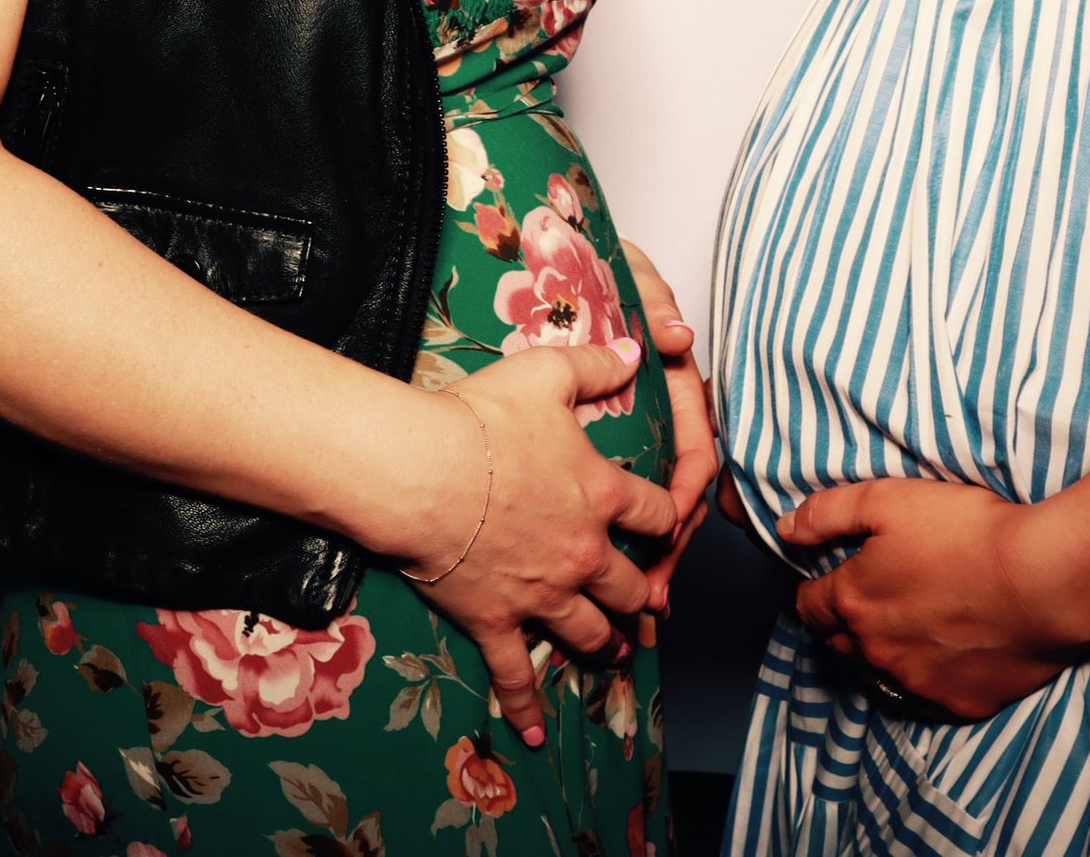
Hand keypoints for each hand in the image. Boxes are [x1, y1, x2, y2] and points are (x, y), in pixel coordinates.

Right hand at [392, 339, 677, 744]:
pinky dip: (526, 711)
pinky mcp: (497, 623)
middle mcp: (582, 554)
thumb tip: (641, 349)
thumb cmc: (482, 420)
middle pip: (631, 587)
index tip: (666, 523)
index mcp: (600, 494)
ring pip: (590, 634)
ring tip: (614, 655)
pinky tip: (534, 739)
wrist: (423, 474)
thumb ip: (597, 362)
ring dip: (605, 646)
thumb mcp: (546, 373)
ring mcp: (541, 595)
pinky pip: (515, 676)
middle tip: (646, 605)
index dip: (666, 518)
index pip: (655, 513)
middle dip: (642, 596)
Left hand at [619, 238, 716, 611]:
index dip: (687, 490)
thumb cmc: (587, 276)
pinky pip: (609, 518)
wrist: (544, 263)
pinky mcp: (591, 462)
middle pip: (675, 503)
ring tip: (632, 609)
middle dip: (668, 549)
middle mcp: (652, 426)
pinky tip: (596, 590)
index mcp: (668, 392)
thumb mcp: (622, 285)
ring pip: (647, 520)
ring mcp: (626, 448)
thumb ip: (654, 305)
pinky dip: (613, 550)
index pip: (694, 452)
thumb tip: (679, 337)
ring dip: (646, 564)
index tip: (671, 519)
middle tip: (651, 591)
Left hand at [780, 477, 1084, 720]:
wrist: (1046, 581)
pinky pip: (927, 696)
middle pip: (840, 644)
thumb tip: (785, 527)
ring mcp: (918, 683)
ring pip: (879, 675)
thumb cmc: (967, 532)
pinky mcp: (960, 703)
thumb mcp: (888, 500)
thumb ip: (828, 512)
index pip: (809, 606)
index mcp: (855, 601)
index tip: (827, 580)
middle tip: (868, 600)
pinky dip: (926, 677)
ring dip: (881, 654)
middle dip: (843, 623)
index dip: (814, 591)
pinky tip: (945, 653)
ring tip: (905, 627)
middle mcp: (877, 652)